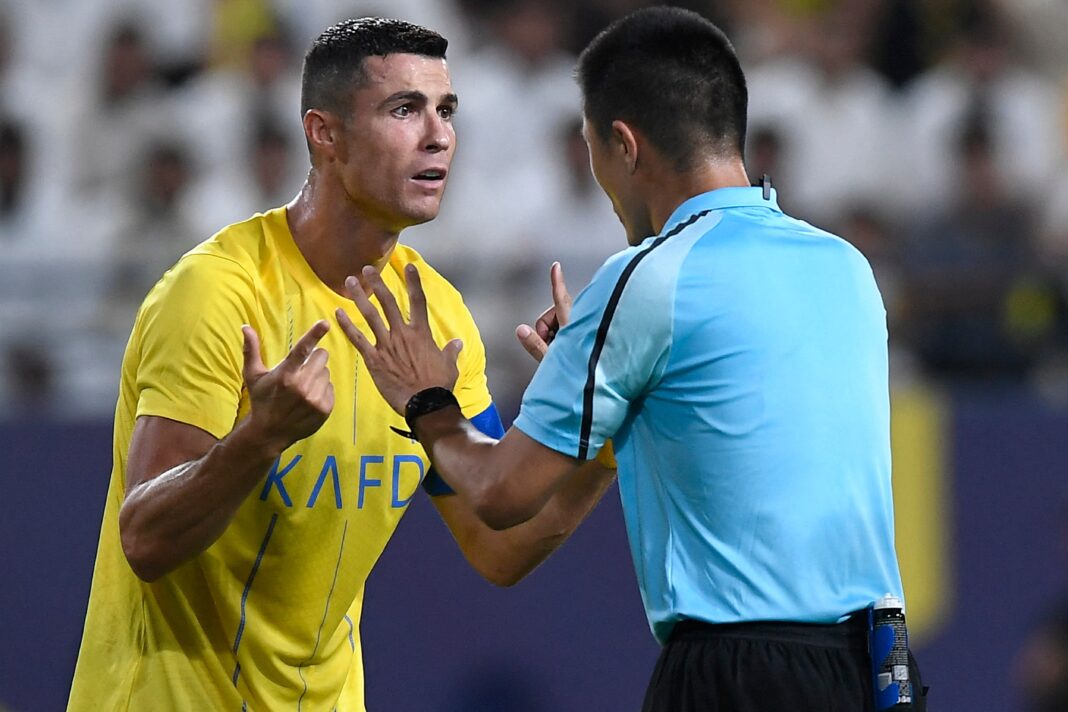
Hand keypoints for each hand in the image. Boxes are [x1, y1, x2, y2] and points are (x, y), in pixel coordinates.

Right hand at [242, 320, 334, 452]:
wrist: (269, 433)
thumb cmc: (261, 400)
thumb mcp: (253, 375)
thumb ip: (251, 350)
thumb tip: (245, 326)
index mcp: (285, 375)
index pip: (302, 350)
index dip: (314, 334)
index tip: (324, 323)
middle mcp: (301, 386)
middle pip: (321, 357)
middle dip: (314, 359)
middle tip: (302, 369)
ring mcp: (314, 399)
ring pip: (327, 373)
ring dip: (318, 376)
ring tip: (303, 387)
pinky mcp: (324, 409)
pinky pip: (331, 388)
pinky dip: (323, 390)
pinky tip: (309, 398)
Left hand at [335, 264, 461, 414]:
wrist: (424, 403)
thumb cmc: (438, 385)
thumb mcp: (449, 365)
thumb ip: (450, 351)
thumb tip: (458, 342)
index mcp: (421, 333)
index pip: (418, 301)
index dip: (414, 282)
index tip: (409, 266)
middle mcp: (402, 334)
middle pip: (388, 302)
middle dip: (377, 283)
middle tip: (367, 269)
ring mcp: (387, 345)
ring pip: (370, 315)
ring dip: (360, 297)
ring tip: (350, 282)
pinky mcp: (374, 359)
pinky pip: (358, 338)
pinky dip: (347, 324)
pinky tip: (338, 313)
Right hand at [515, 261, 571, 362]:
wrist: (593, 381)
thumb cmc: (575, 371)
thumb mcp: (551, 360)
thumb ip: (535, 344)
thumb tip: (520, 329)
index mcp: (573, 327)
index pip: (561, 301)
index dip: (557, 283)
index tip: (556, 266)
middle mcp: (578, 322)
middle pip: (552, 311)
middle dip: (545, 325)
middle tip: (549, 346)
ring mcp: (580, 324)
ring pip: (556, 318)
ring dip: (552, 332)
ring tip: (559, 350)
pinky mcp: (580, 329)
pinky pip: (562, 325)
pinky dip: (558, 334)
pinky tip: (563, 348)